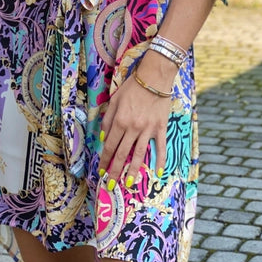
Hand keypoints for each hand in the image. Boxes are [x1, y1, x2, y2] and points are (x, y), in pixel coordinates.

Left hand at [98, 68, 171, 188]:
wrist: (154, 77)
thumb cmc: (132, 87)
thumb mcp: (115, 100)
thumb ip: (108, 119)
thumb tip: (104, 138)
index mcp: (120, 121)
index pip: (110, 146)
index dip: (104, 159)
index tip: (101, 171)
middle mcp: (133, 128)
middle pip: (122, 153)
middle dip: (115, 170)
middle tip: (111, 184)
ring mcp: (148, 130)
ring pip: (139, 154)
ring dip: (133, 170)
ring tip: (129, 183)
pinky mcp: (160, 128)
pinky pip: (160, 147)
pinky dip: (160, 161)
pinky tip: (158, 173)